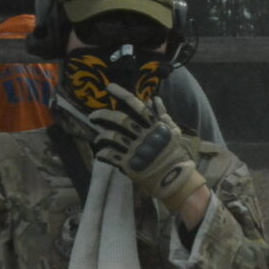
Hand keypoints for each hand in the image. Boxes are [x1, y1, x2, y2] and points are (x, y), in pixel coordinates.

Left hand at [90, 85, 205, 211]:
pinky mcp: (128, 164)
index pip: (137, 106)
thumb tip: (154, 99)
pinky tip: (101, 152)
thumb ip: (163, 116)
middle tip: (92, 116)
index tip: (109, 87)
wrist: (175, 181)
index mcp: (155, 127)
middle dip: (102, 115)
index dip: (122, 94)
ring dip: (101, 136)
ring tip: (98, 138)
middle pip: (119, 120)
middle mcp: (144, 136)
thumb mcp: (174, 133)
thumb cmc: (176, 156)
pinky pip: (108, 155)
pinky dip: (102, 152)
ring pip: (111, 136)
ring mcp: (135, 150)